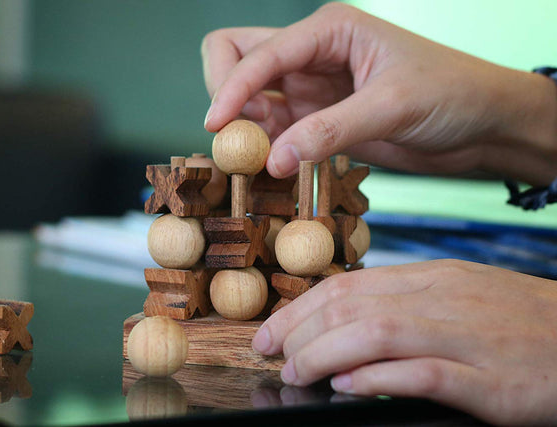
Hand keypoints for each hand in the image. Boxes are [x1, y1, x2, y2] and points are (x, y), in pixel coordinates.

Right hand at [202, 2, 556, 184]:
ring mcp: (311, 90)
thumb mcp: (391, 104)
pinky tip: (274, 170)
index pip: (260, 52)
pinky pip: (274, 133)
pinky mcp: (317, 123)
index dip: (232, 87)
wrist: (481, 124)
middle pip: (237, 59)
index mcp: (328, 30)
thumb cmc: (451, 92)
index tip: (216, 126)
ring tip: (255, 162)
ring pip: (251, 101)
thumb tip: (271, 160)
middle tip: (237, 136)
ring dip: (245, 129)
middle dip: (228, 95)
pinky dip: (266, 151)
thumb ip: (329, 131)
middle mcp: (311, 56)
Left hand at [252, 259, 556, 424]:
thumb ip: (405, 303)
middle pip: (351, 306)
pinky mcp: (490, 380)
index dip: (299, 308)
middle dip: (299, 330)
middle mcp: (443, 300)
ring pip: (376, 333)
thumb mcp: (458, 296)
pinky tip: (346, 387)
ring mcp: (466, 338)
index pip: (348, 285)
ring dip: (324, 354)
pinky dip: (377, 379)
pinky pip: (423, 373)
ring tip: (296, 372)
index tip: (270, 330)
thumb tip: (345, 321)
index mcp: (432, 278)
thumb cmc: (519, 322)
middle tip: (271, 353)